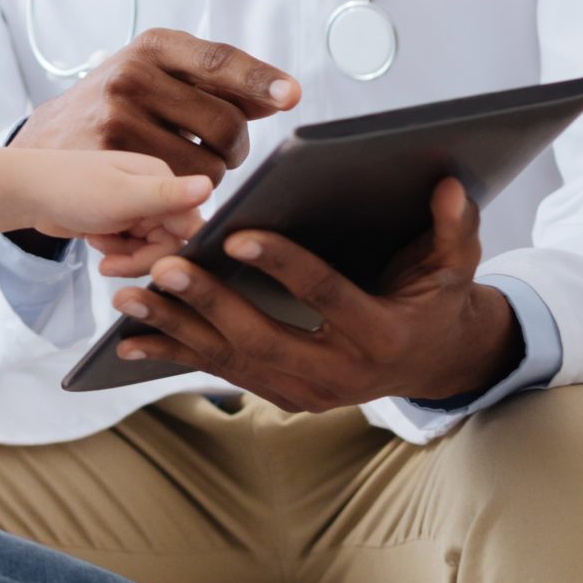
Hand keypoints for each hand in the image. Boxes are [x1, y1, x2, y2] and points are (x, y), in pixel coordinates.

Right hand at [11, 29, 299, 184]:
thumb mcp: (159, 77)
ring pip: (207, 165)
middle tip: (224, 152)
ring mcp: (117, 116)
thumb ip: (216, 84)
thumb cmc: (118, 106)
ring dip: (212, 176)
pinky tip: (169, 186)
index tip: (291, 95)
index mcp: (154, 46)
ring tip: (188, 168)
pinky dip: (186, 195)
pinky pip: (177, 189)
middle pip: (225, 123)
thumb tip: (279, 96)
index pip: (219, 60)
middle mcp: (133, 74)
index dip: (259, 80)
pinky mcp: (109, 158)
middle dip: (237, 148)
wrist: (46, 141)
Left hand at [16, 151, 212, 249]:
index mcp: (161, 179)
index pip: (189, 227)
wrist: (26, 193)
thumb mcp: (121, 197)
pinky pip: (131, 249)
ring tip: (98, 245)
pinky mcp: (119, 222)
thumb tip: (211, 185)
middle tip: (110, 263)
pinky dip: (114, 252)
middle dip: (141, 258)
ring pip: (150, 249)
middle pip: (169, 243)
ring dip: (125, 256)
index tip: (146, 262)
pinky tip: (94, 240)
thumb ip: (166, 197)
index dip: (171, 251)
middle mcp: (153, 192)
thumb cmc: (70, 188)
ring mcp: (136, 208)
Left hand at [107, 177, 523, 409]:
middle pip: (264, 337)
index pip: (325, 296)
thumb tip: (450, 186)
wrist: (435, 364)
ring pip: (232, 361)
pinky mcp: (281, 396)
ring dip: (175, 331)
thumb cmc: (439, 302)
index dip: (282, 265)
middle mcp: (340, 374)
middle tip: (164, 267)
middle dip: (210, 303)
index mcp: (381, 336)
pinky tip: (130, 341)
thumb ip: (454, 228)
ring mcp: (307, 393)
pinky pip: (222, 373)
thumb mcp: (455, 267)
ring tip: (127, 300)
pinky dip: (175, 355)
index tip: (235, 234)